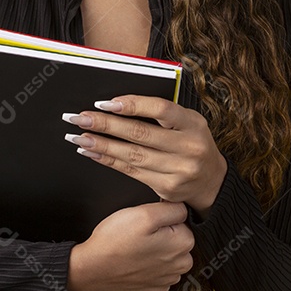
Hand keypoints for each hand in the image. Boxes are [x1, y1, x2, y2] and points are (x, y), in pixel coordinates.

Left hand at [63, 96, 227, 217]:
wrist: (211, 182)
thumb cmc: (193, 143)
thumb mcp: (189, 122)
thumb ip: (163, 113)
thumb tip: (119, 104)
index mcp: (193, 124)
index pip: (161, 109)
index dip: (132, 104)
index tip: (106, 103)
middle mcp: (188, 148)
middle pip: (140, 134)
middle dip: (106, 125)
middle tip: (80, 117)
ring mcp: (177, 170)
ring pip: (132, 155)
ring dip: (101, 145)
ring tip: (79, 136)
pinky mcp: (165, 187)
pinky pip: (131, 172)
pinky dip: (109, 161)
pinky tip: (92, 153)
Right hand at [66, 201, 193, 290]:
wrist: (93, 267)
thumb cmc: (115, 242)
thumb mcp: (144, 213)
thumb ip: (172, 208)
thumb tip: (183, 208)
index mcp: (183, 244)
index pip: (182, 220)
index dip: (162, 218)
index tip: (148, 224)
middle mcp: (180, 265)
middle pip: (178, 238)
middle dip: (162, 234)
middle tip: (140, 234)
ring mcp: (168, 279)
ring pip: (168, 254)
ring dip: (156, 249)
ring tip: (136, 247)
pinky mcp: (155, 287)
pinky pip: (159, 270)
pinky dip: (149, 265)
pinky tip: (136, 261)